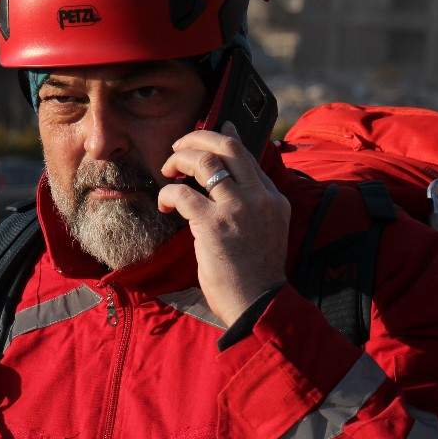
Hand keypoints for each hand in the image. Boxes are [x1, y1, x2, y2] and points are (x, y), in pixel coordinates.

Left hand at [157, 121, 290, 326]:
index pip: (248, 156)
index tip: (208, 134)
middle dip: (198, 138)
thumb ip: (249, 204)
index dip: (225, 139)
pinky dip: (168, 194)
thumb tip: (226, 182)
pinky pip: (182, 194)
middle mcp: (259, 198)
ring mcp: (238, 209)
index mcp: (274, 199)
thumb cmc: (255, 274)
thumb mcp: (264, 230)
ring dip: (179, 160)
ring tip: (167, 171)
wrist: (258, 304)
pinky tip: (164, 205)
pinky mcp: (214, 224)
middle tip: (179, 146)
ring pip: (205, 163)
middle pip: (229, 147)